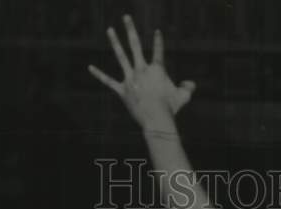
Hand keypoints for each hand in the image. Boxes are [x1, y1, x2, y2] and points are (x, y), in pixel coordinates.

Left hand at [88, 15, 195, 130]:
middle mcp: (141, 69)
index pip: (158, 51)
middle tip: (126, 17)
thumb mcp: (183, 97)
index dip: (158, 41)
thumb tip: (190, 84)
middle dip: (130, 29)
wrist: (156, 119)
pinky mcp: (122, 90)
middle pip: (135, 45)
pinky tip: (90, 67)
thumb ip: (187, 88)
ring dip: (115, 41)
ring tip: (110, 29)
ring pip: (121, 56)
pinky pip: (108, 81)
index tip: (157, 32)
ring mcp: (130, 79)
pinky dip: (99, 75)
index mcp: (156, 69)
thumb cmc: (171, 108)